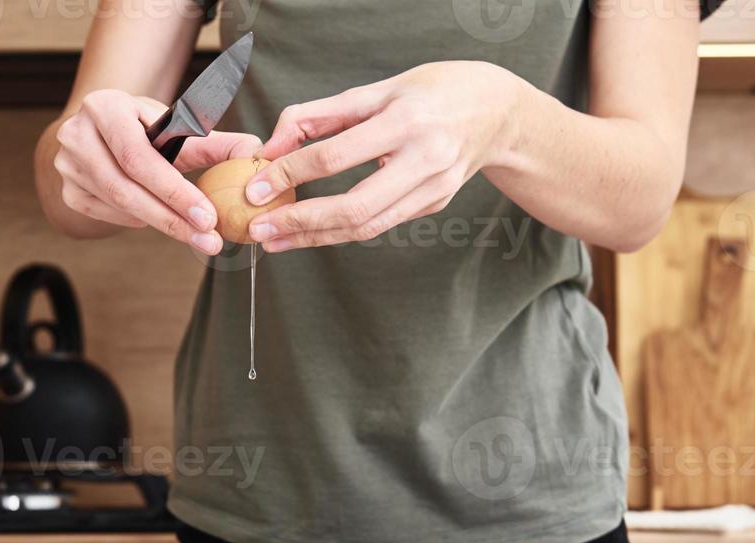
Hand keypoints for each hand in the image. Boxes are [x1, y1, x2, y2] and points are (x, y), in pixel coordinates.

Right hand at [52, 89, 262, 254]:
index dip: (175, 191)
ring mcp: (67, 166)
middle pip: (126, 188)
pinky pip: (110, 217)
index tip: (209, 217)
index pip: (140, 157)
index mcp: (105, 107)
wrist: (98, 135)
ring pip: (119, 207)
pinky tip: (160, 218)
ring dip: (161, 224)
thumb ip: (215, 141)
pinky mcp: (68, 193)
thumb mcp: (175, 126)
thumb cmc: (145, 129)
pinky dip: (139, 221)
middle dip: (172, 219)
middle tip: (208, 240)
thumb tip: (257, 152)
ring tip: (196, 235)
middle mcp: (77, 135)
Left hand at [244, 63, 524, 251]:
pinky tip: (310, 231)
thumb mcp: (377, 90)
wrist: (498, 111)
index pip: (336, 155)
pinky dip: (341, 231)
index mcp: (405, 121)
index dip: (290, 174)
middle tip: (261, 229)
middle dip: (301, 223)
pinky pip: (380, 224)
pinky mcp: (435, 205)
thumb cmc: (431, 92)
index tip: (255, 187)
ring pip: (366, 227)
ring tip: (276, 240)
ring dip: (315, 238)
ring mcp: (434, 189)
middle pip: (354, 207)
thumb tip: (270, 147)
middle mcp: (424, 160)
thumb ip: (319, 115)